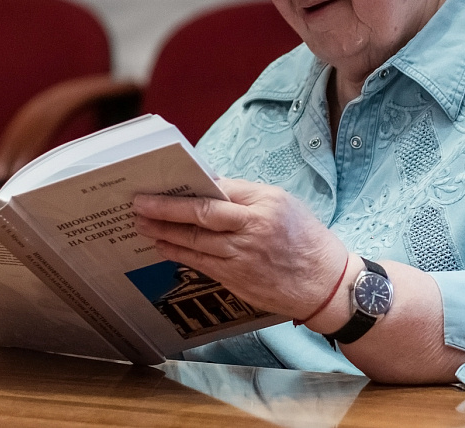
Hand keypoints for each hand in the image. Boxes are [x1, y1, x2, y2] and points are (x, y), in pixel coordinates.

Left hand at [132, 179, 348, 320]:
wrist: (325, 283)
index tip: (164, 182)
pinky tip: (162, 246)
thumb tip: (210, 185)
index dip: (188, 187)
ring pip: (194, 241)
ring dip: (164, 232)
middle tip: (139, 203)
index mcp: (266, 203)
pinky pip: (200, 262)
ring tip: (141, 224)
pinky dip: (177, 253)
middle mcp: (253, 228)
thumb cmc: (306, 238)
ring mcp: (243, 256)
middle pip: (200, 214)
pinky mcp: (236, 278)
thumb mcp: (284, 204)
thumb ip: (247, 195)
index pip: (219, 190)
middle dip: (165, 208)